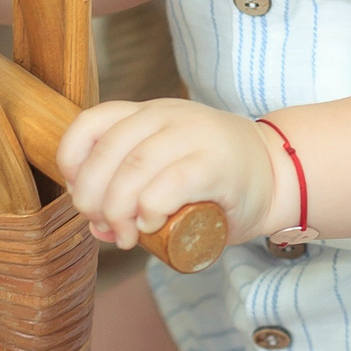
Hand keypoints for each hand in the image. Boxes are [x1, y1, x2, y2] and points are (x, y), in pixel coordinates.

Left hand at [56, 98, 283, 250]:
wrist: (278, 175)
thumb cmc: (216, 180)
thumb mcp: (165, 170)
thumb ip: (129, 191)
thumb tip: (97, 225)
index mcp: (148, 113)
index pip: (92, 123)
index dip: (72, 161)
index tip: (78, 195)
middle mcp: (166, 115)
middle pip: (107, 152)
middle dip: (92, 197)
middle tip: (103, 227)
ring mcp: (192, 135)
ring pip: (132, 169)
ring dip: (118, 210)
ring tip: (125, 236)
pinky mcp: (214, 163)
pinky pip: (167, 185)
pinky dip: (149, 210)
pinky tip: (152, 224)